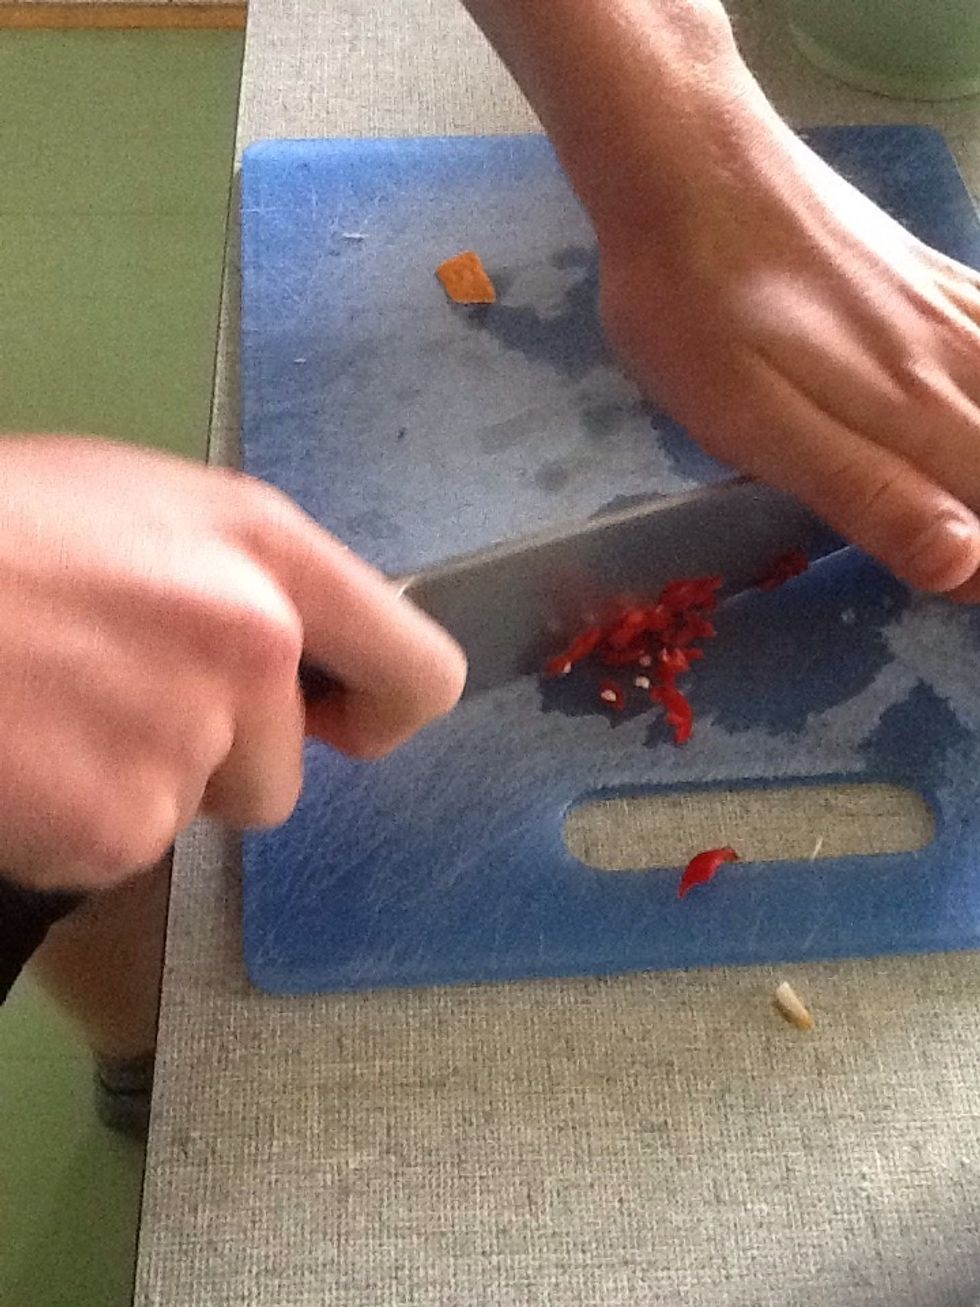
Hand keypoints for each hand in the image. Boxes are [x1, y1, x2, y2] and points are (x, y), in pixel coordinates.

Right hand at [0, 437, 464, 890]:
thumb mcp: (138, 511)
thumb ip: (239, 583)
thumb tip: (294, 656)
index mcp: (265, 549)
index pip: (417, 671)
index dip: (383, 712)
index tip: (344, 726)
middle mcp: (251, 641)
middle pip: (282, 768)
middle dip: (214, 758)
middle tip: (110, 698)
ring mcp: (187, 735)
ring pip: (195, 810)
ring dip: (132, 784)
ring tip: (47, 709)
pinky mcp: (119, 822)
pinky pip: (119, 849)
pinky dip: (70, 824)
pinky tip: (20, 756)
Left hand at [597, 107, 979, 598]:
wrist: (689, 165)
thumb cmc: (696, 310)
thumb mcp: (755, 424)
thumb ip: (865, 493)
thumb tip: (966, 565)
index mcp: (915, 418)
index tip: (960, 598)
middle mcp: (958, 366)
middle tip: (961, 566)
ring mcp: (951, 313)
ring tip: (970, 511)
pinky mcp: (931, 278)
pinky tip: (975, 391)